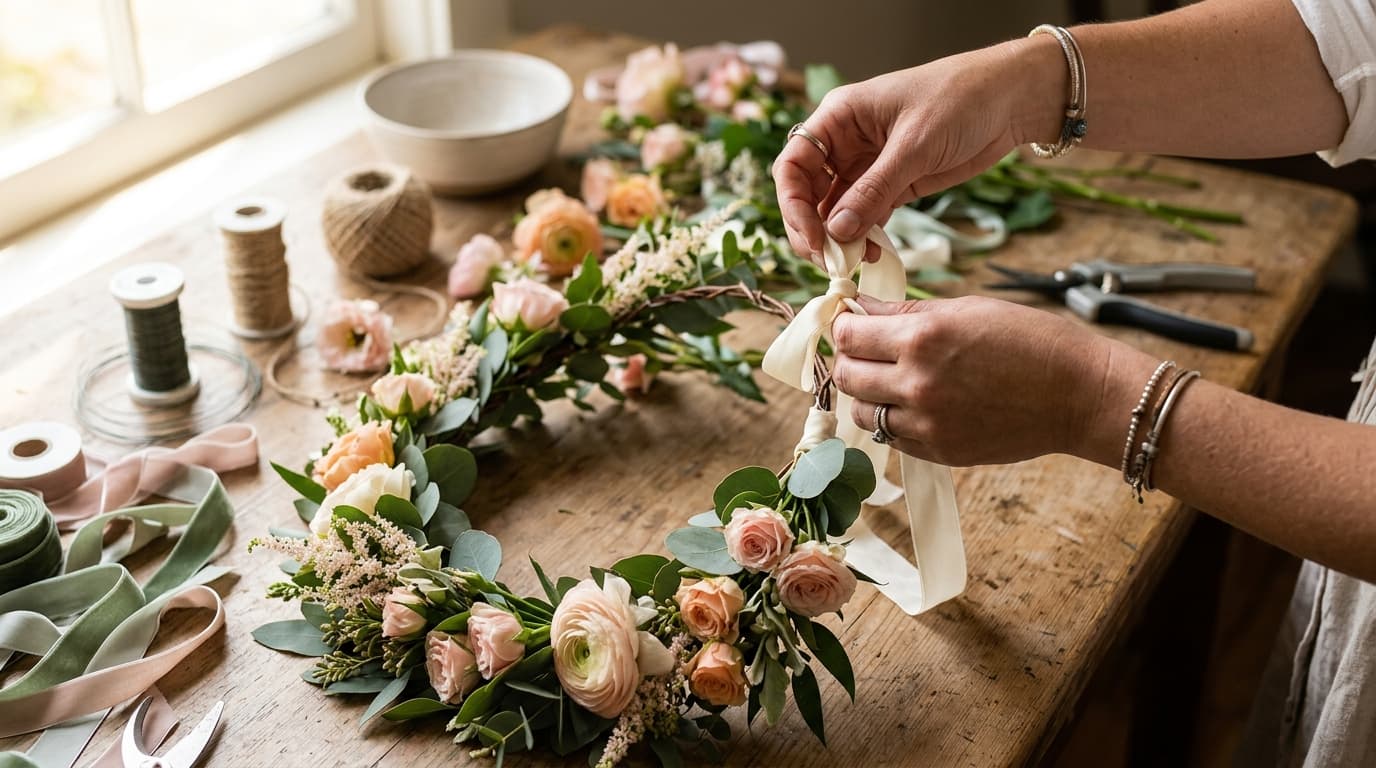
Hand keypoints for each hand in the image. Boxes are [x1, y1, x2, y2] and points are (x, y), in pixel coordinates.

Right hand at [773, 40, 1061, 262]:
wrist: (1011, 99)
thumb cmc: (961, 99)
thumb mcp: (915, 145)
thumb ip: (874, 190)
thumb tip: (837, 232)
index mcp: (839, 118)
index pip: (793, 164)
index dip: (792, 204)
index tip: (811, 237)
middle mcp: (845, 143)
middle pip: (807, 193)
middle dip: (812, 228)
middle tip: (828, 261)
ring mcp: (867, 166)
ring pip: (834, 210)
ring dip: (838, 239)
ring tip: (854, 261)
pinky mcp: (892, 185)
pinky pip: (864, 216)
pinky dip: (862, 237)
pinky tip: (871, 253)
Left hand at [829, 295, 1117, 465]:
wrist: (1078, 394)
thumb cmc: (1030, 340)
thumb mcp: (967, 309)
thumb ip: (906, 313)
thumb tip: (860, 308)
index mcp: (922, 338)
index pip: (848, 334)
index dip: (844, 324)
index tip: (851, 320)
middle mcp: (916, 383)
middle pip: (844, 374)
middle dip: (848, 357)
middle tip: (865, 349)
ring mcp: (926, 422)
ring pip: (860, 411)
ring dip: (866, 393)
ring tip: (889, 379)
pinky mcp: (938, 451)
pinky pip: (891, 436)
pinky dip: (891, 419)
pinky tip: (913, 402)